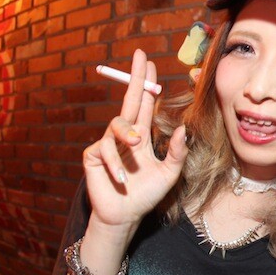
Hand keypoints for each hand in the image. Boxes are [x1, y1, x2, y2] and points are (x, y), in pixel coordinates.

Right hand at [82, 49, 187, 229]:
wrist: (125, 216)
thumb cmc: (146, 195)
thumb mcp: (168, 174)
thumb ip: (176, 153)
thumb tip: (181, 129)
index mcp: (142, 135)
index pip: (145, 103)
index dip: (146, 83)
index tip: (148, 61)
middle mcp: (125, 135)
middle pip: (129, 100)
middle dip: (134, 78)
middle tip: (140, 57)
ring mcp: (107, 143)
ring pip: (117, 124)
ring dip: (127, 133)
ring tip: (136, 145)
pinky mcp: (94, 155)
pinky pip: (105, 149)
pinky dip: (116, 163)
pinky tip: (121, 177)